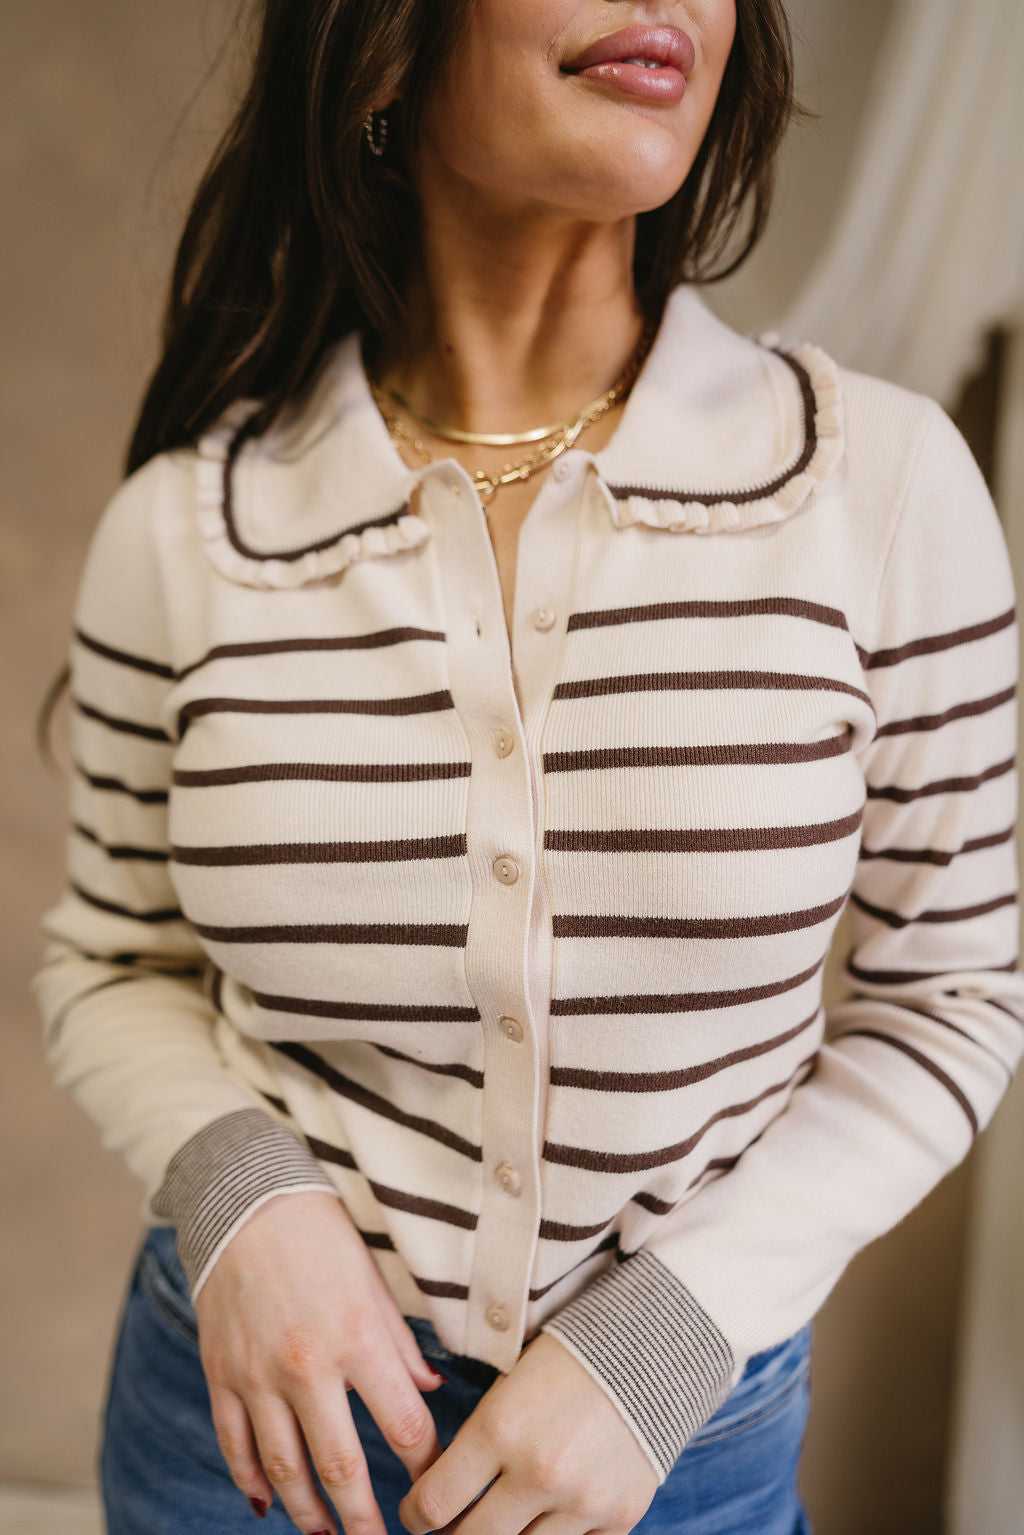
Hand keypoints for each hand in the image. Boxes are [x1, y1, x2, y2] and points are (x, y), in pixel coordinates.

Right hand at [194, 1189, 446, 1533]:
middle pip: (341, 1466)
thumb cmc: (321, 1234)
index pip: (403, 1424)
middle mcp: (306, 1364)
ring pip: (284, 1469)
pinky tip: (268, 1505)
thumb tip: (430, 1392)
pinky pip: (235, 1444)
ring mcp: (257, 1374)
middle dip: (365, 1519)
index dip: (425, 1468)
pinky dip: (251, 1482)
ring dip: (308, 1514)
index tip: (435, 1494)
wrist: (244, 1199)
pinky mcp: (222, 1373)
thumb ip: (401, 1343)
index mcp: (356, 1337)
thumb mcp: (374, 1280)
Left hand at [397, 1332, 659, 1534]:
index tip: (416, 1512)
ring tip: (499, 1519)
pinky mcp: (619, 1518)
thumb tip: (440, 1499)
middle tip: (450, 1526)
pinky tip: (547, 1514)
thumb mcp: (508, 1387)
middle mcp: (539, 1472)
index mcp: (500, 1428)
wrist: (651, 1351)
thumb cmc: (567, 1361)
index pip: (433, 1503)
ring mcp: (582, 1502)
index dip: (415, 1514)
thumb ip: (476, 1444)